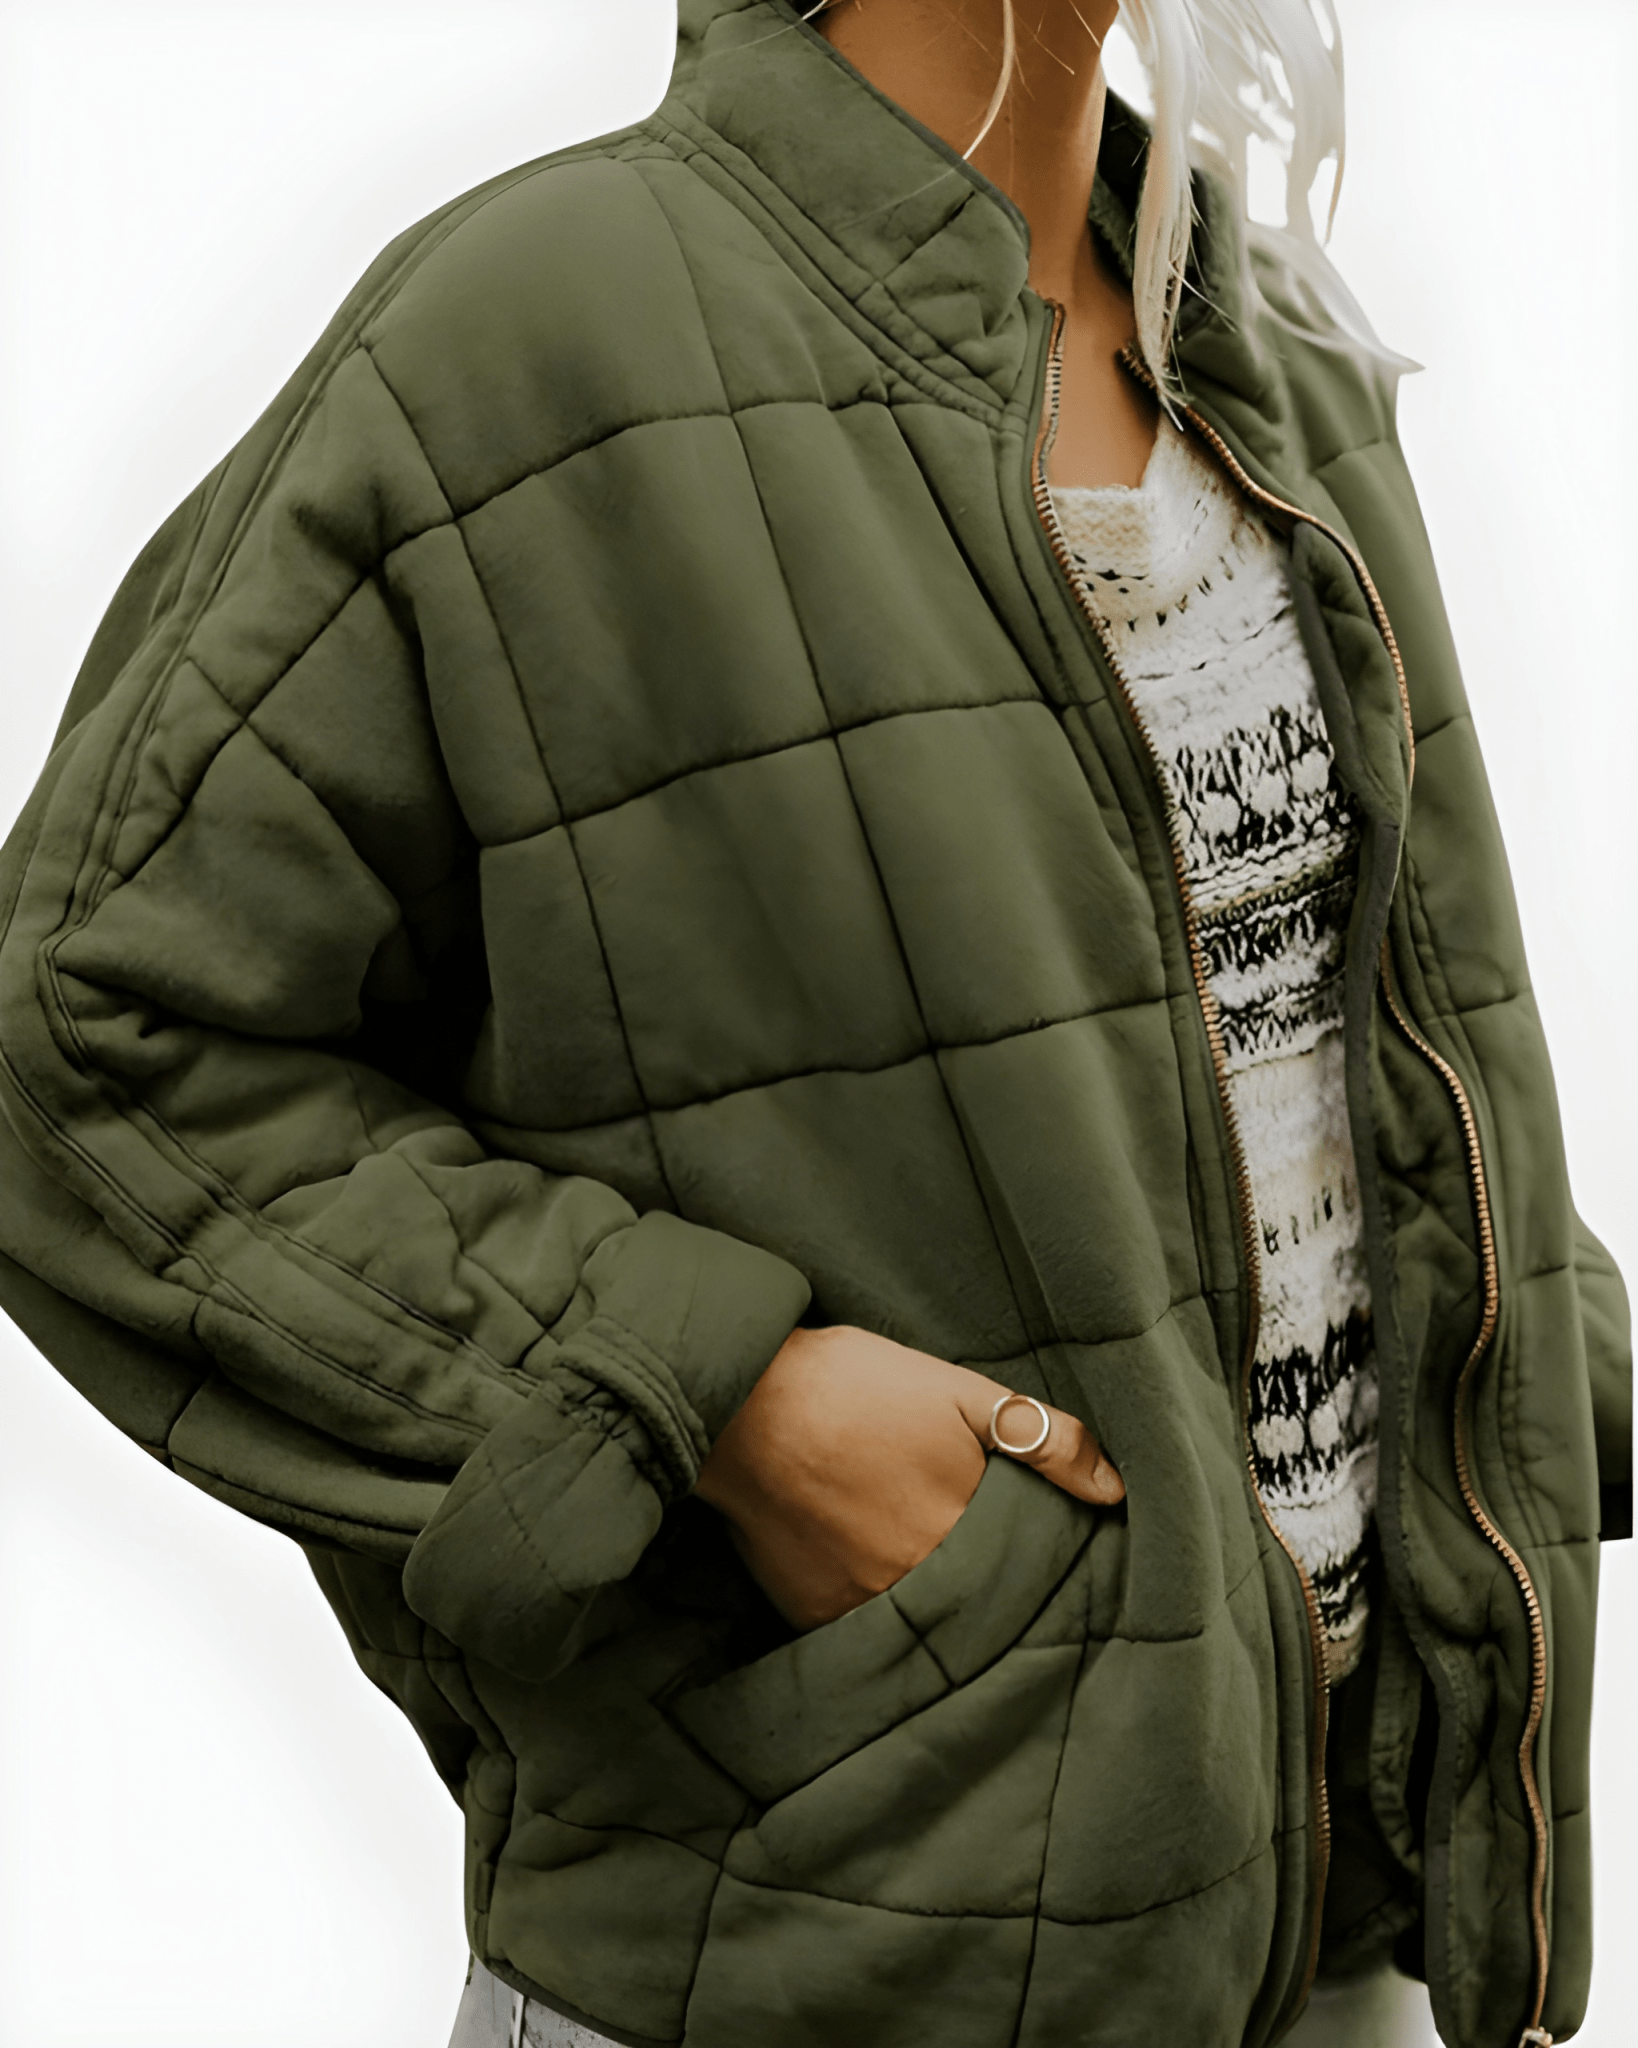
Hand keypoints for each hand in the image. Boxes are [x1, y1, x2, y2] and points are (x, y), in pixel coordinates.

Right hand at [693, 1325, 1123, 1631]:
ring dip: (935, 1603)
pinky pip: (864, 1632)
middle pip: (976, 1607)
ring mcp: (861, 1611)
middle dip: (990, 1590)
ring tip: (924, 1562)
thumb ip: (1040, 1437)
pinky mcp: (813, 1618)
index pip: (1026, 1574)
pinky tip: (873, 1570)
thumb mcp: (957, 1390)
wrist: (743, 1404)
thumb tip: (1114, 1489)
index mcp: (962, 1536)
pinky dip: (878, 1610)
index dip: (1037, 1562)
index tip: (1038, 1548)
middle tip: (979, 1554)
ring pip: (922, 1624)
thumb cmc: (852, 1387)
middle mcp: (916, 1590)